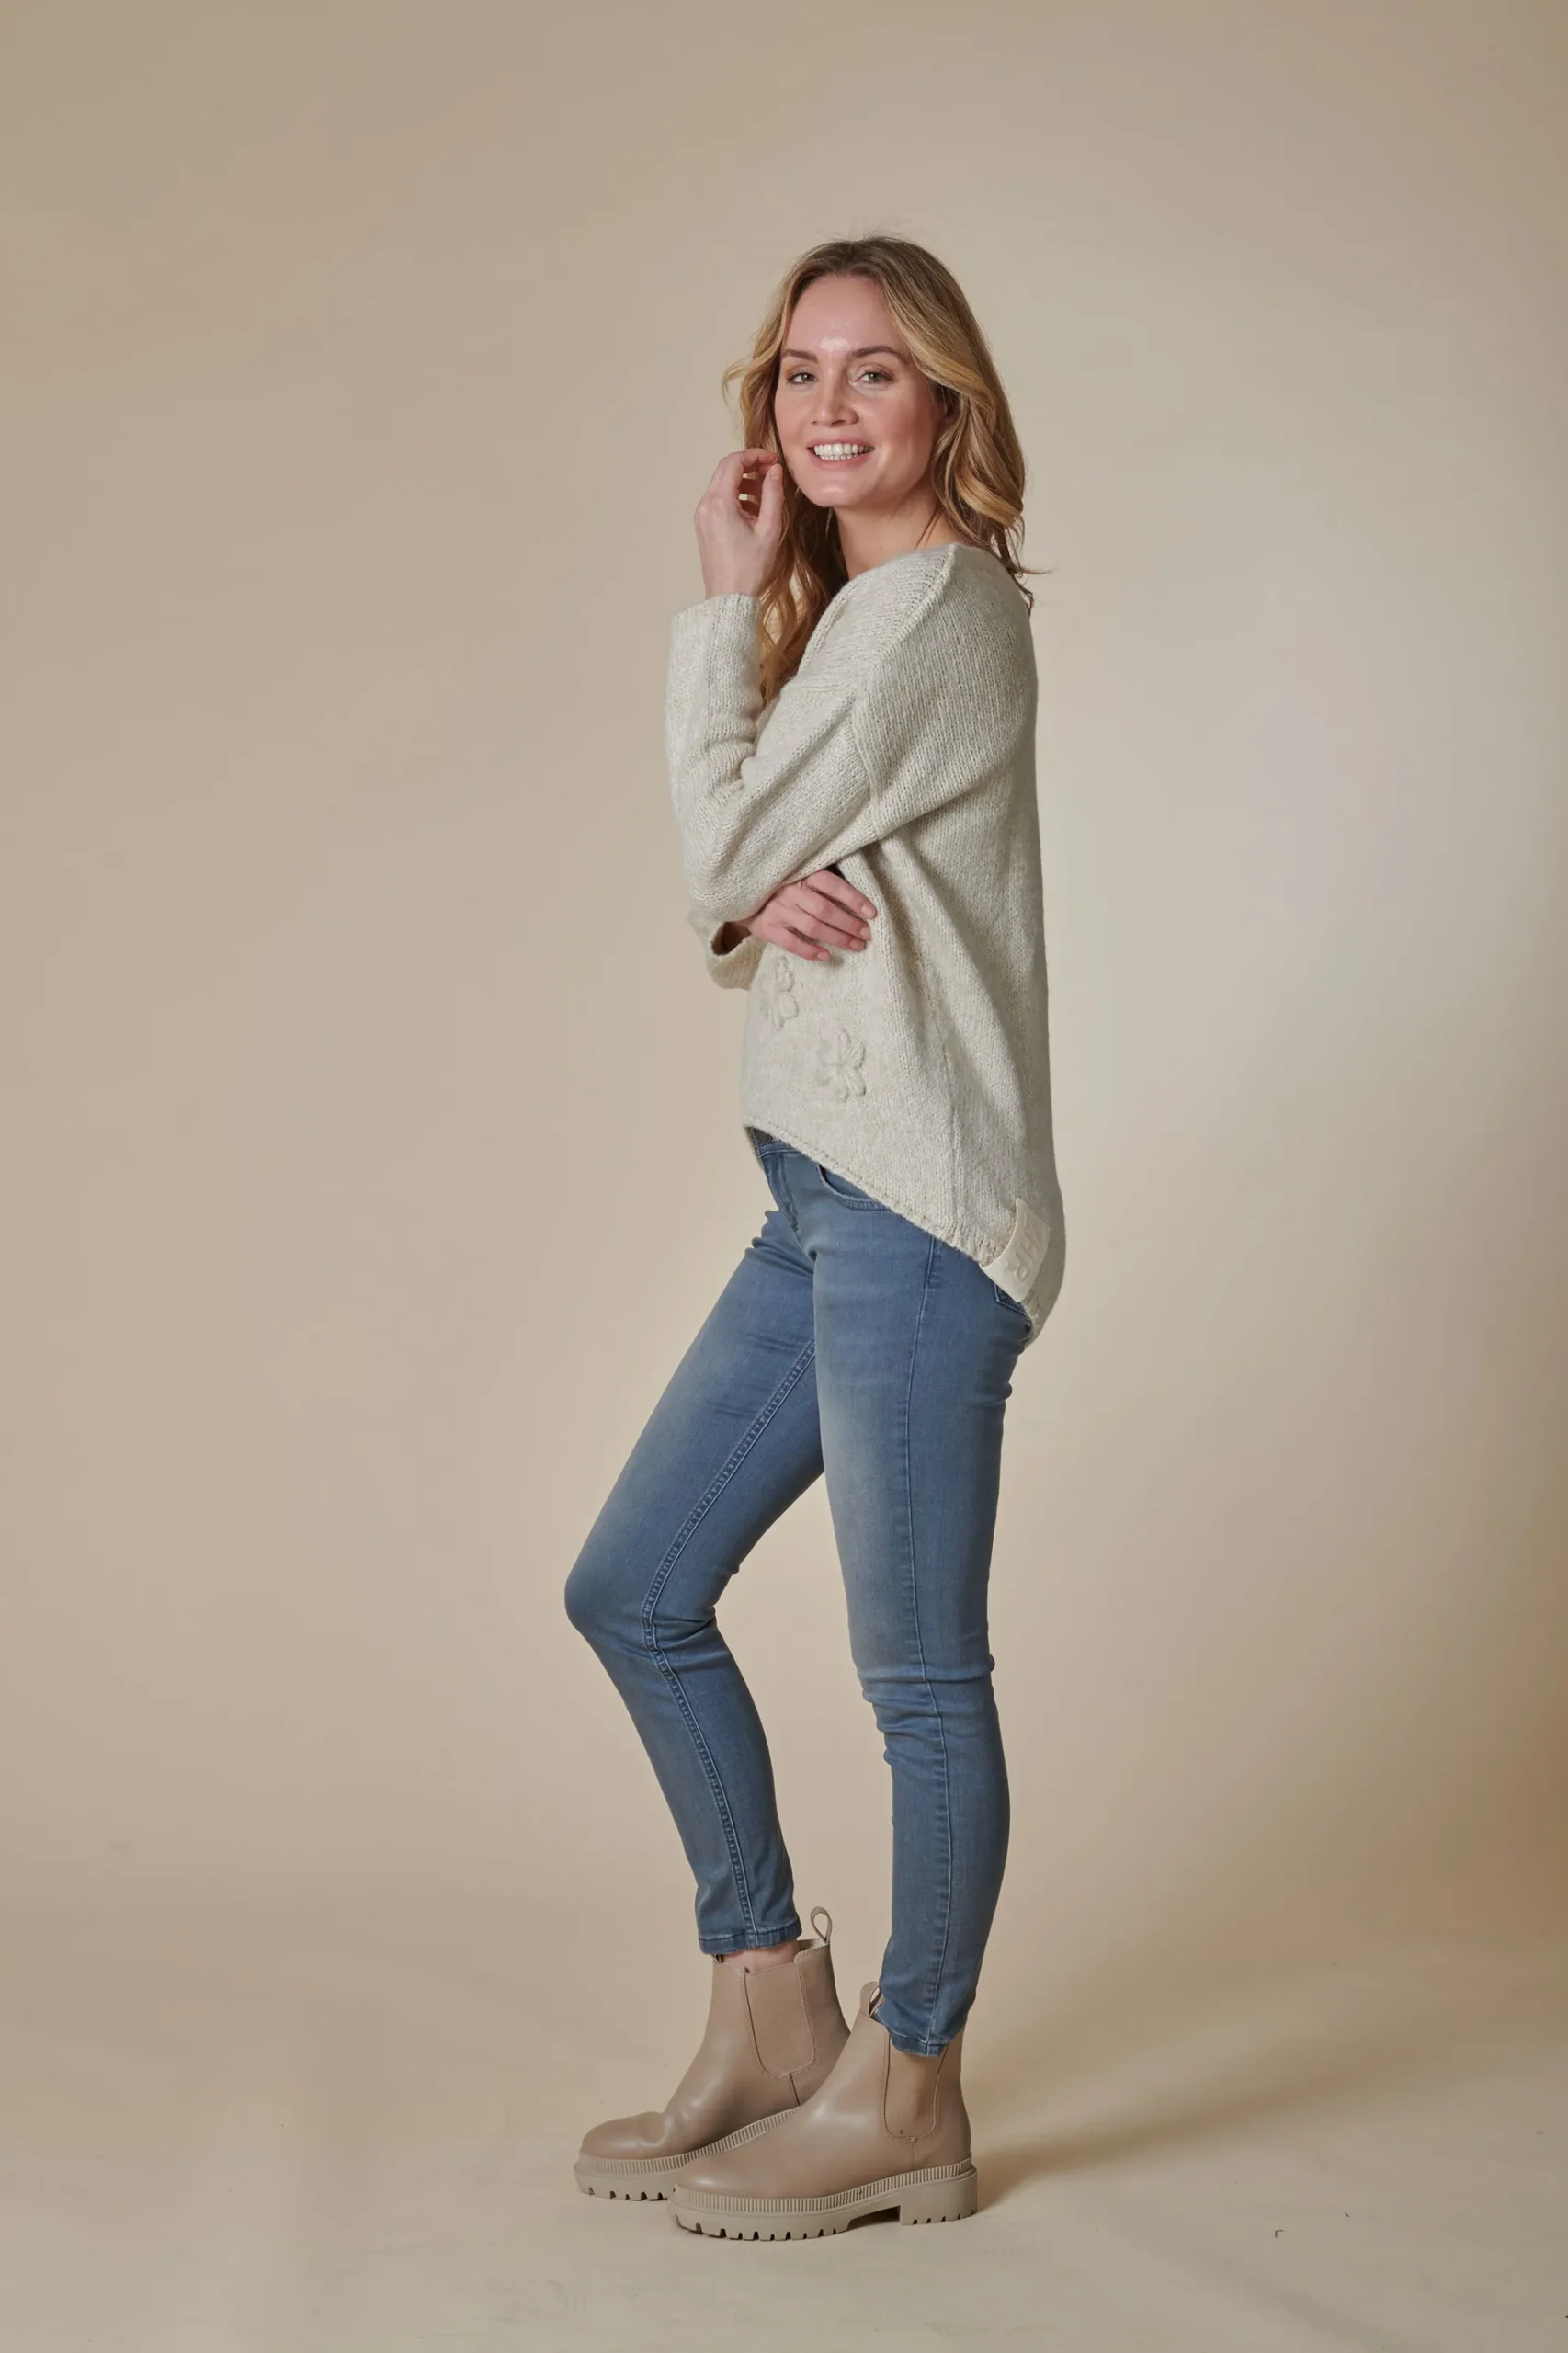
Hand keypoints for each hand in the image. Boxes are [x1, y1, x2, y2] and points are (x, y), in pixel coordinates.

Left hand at [696, 448, 786, 597]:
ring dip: (744, 483)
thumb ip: (774, 495)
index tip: (772, 461)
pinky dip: (736, 497)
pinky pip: (719, 500)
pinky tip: (753, 513)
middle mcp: (706, 505)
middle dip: (750, 467)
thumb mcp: (769, 529)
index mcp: (720, 503)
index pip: (734, 462)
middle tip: (771, 474)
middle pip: (726, 470)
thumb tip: (774, 471)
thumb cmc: (749, 569)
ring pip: (722, 484)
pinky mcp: (704, 525)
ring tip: (766, 498)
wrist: (729, 598)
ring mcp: (702, 515)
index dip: (755, 455)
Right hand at [731, 867, 877, 961]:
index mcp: (802, 874)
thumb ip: (822, 879)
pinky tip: (826, 956)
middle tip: (867, 934)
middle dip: (849, 924)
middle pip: (825, 910)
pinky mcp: (767, 928)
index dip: (855, 899)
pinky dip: (810, 951)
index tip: (872, 913)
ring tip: (856, 946)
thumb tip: (857, 895)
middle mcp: (791, 891)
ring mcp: (778, 910)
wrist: (742, 890)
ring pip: (812, 927)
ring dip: (837, 939)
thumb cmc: (782, 881)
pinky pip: (791, 943)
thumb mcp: (800, 872)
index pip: (833, 886)